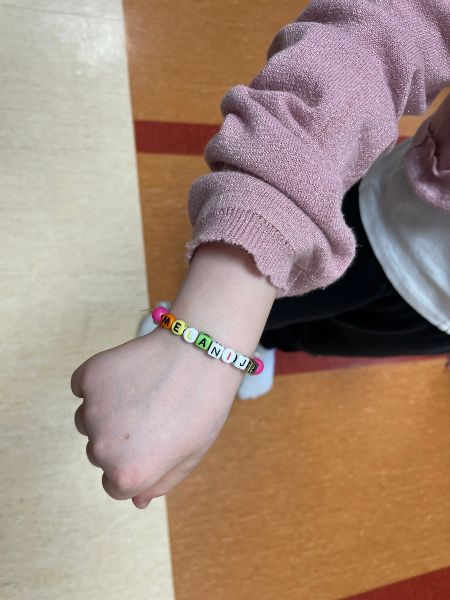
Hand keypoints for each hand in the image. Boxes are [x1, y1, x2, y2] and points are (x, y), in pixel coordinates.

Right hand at [70, 328, 242, 507]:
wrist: (202, 353)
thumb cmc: (202, 406)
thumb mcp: (190, 456)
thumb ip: (159, 483)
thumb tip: (136, 499)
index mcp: (128, 474)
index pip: (115, 485)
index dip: (138, 465)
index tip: (156, 443)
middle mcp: (102, 449)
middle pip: (99, 454)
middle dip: (121, 441)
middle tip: (153, 415)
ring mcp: (92, 411)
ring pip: (87, 421)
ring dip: (106, 413)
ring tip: (143, 393)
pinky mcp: (89, 378)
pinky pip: (83, 387)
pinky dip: (98, 383)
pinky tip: (128, 375)